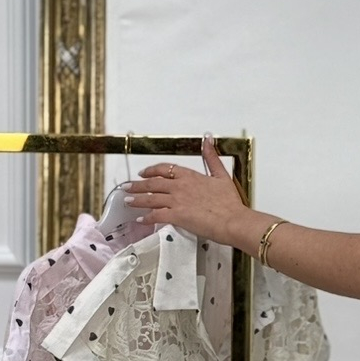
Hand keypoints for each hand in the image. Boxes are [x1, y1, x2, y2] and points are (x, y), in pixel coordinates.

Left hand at [122, 135, 248, 244]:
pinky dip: (146, 217)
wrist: (233, 220)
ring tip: (128, 200)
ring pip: (150, 198)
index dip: (152, 170)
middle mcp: (180, 187)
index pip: (165, 169)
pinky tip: (140, 219)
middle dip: (137, 185)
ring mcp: (176, 201)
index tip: (143, 173)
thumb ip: (212, 158)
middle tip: (127, 186)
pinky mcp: (176, 216)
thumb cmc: (230, 203)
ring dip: (137, 200)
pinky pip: (156, 215)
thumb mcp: (222, 175)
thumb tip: (207, 140)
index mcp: (190, 176)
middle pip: (152, 183)